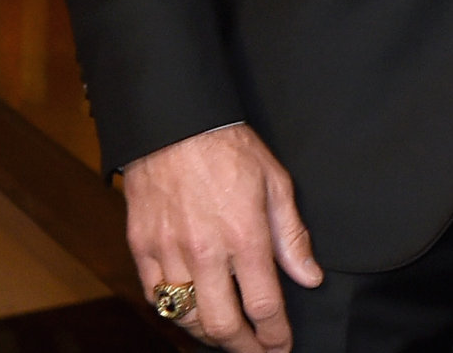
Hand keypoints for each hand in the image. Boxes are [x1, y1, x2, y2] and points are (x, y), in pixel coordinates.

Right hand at [124, 123, 322, 350]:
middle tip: (256, 350)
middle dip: (243, 347)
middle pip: (222, 325)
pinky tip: (190, 309)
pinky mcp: (142, 247)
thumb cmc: (229, 148)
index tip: (281, 345)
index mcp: (245, 235)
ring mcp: (170, 251)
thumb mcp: (275, 182)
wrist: (175, 123)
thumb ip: (292, 236)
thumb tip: (310, 276)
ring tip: (226, 333)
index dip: (275, 335)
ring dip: (208, 334)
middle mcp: (206, 251)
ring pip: (186, 318)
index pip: (264, 306)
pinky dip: (174, 311)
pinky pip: (156, 297)